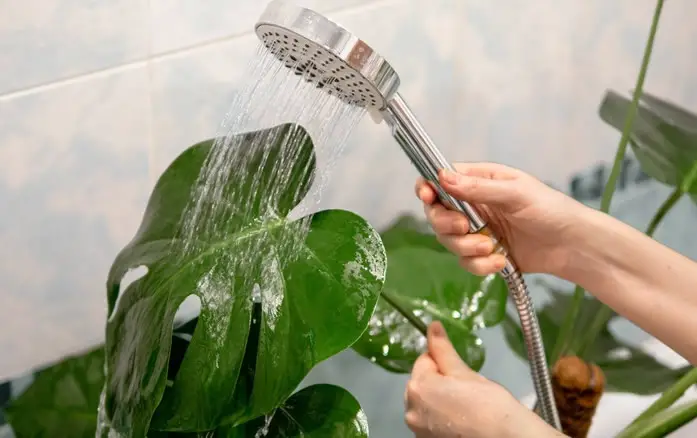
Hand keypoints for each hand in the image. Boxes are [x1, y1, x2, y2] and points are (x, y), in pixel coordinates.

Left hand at [404, 322, 563, 437]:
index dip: (444, 363)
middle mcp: (411, 410)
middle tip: (466, 390)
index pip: (424, 360)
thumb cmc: (489, 404)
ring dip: (439, 402)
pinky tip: (462, 422)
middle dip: (439, 383)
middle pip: (421, 384)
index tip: (461, 373)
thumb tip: (432, 325)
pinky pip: (430, 423)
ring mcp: (418, 430)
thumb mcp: (465, 373)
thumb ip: (443, 349)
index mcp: (418, 387)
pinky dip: (441, 420)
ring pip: (425, 405)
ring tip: (466, 407)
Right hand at [415, 163, 587, 276]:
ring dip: (466, 248)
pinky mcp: (484, 254)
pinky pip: (465, 262)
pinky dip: (479, 265)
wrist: (573, 247)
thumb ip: (478, 188)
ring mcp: (477, 231)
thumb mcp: (515, 193)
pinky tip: (500, 262)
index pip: (440, 180)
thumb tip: (443, 177)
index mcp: (479, 181)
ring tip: (491, 248)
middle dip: (446, 224)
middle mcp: (473, 205)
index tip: (428, 197)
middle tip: (464, 228)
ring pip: (448, 241)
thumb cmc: (551, 210)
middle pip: (436, 214)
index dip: (428, 188)